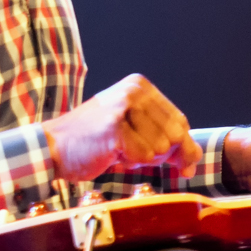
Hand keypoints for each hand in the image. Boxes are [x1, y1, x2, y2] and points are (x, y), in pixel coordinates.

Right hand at [44, 73, 202, 182]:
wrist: (54, 147)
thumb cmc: (95, 141)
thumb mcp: (135, 132)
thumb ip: (167, 140)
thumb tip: (195, 158)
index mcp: (140, 86)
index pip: (180, 122)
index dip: (180, 147)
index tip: (175, 164)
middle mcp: (134, 91)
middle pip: (175, 135)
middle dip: (159, 154)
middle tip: (131, 152)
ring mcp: (124, 107)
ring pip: (160, 148)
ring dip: (141, 158)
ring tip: (118, 149)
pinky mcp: (115, 127)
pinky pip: (143, 157)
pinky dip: (129, 162)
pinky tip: (112, 153)